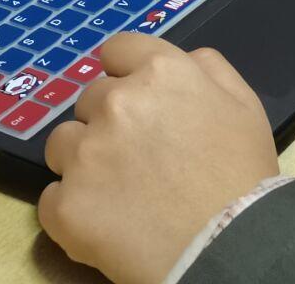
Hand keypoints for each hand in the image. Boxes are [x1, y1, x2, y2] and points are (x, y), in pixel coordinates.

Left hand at [39, 34, 277, 283]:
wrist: (228, 245)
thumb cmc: (242, 175)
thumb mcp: (244, 106)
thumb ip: (211, 69)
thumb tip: (185, 58)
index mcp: (160, 73)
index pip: (117, 49)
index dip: (123, 72)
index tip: (134, 99)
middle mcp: (116, 103)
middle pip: (90, 99)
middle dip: (107, 121)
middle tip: (136, 156)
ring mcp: (86, 154)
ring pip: (62, 144)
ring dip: (82, 160)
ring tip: (115, 191)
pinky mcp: (66, 203)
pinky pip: (51, 199)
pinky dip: (71, 209)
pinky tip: (103, 221)